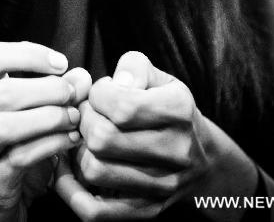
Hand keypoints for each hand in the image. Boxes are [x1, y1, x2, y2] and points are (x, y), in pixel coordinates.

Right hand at [0, 41, 90, 221]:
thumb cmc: (14, 156)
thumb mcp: (33, 119)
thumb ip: (57, 95)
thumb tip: (81, 77)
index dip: (26, 53)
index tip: (60, 63)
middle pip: (3, 92)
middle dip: (46, 89)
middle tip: (73, 95)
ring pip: (6, 126)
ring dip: (49, 118)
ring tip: (74, 119)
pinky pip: (20, 157)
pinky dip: (51, 145)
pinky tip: (71, 140)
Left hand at [56, 51, 254, 219]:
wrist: (204, 160)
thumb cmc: (170, 110)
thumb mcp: (160, 78)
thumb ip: (134, 67)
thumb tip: (115, 83)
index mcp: (179, 110)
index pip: (121, 105)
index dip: (98, 94)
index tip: (100, 92)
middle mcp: (176, 151)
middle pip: (102, 138)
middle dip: (83, 120)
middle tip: (87, 113)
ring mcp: (162, 186)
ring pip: (94, 171)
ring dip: (77, 151)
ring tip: (83, 137)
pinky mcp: (147, 211)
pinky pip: (95, 210)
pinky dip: (72, 190)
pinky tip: (70, 169)